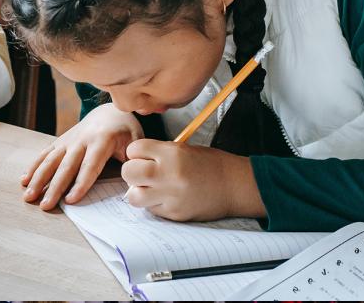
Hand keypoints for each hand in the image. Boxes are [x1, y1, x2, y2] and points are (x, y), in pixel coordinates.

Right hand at [22, 102, 142, 208]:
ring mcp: (68, 140)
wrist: (110, 110)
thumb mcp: (137, 142)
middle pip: (65, 166)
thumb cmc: (126, 130)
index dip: (80, 184)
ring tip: (29, 195)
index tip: (70, 200)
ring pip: (50, 160)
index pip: (90, 166)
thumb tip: (134, 189)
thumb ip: (135, 163)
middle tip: (45, 205)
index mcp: (102, 140)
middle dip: (53, 187)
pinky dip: (34, 166)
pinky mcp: (60, 141)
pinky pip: (45, 154)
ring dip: (38, 178)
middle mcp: (81, 140)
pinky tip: (25, 180)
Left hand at [122, 139, 266, 220]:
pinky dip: (154, 203)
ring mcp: (171, 197)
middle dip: (132, 171)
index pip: (134, 149)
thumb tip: (135, 160)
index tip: (142, 155)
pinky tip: (166, 197)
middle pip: (129, 172)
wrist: (235, 186)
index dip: (136, 152)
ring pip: (134, 196)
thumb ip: (158, 153)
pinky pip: (151, 209)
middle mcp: (169, 175)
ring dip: (139, 191)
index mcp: (171, 153)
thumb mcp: (183, 149)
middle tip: (141, 173)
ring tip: (151, 188)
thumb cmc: (210, 165)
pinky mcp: (175, 214)